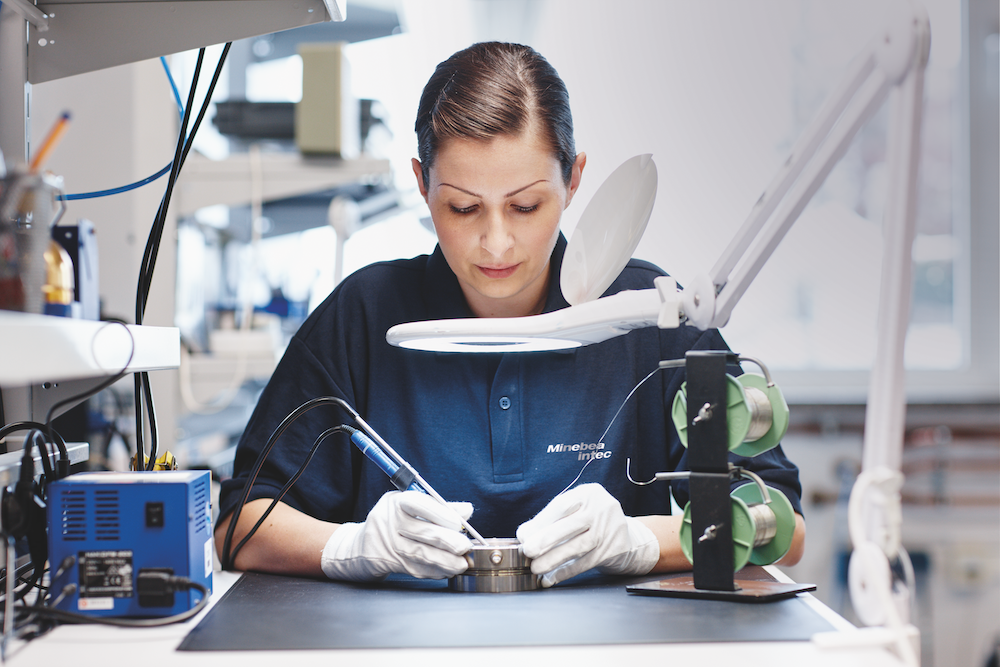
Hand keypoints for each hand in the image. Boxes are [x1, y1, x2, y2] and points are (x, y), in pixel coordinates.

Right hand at [320, 491, 472, 580]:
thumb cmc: (392, 520)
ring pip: (421, 553)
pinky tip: (447, 570)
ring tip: (461, 564)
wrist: (361, 545)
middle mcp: (390, 521)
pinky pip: (415, 568)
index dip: (441, 513)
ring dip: (444, 561)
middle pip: (423, 531)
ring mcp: (388, 543)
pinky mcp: (388, 562)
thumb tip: (467, 510)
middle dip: (448, 541)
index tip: (459, 523)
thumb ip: (439, 507)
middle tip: (465, 546)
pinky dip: (434, 571)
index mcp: (397, 502)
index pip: (419, 504)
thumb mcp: (411, 506)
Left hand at [516, 483, 658, 587]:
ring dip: (554, 559)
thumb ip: (552, 519)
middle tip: (527, 551)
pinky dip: (566, 571)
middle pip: (570, 525)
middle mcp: (602, 508)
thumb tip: (525, 534)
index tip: (523, 535)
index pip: (561, 506)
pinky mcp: (614, 550)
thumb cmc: (591, 521)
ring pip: (578, 546)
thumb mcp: (575, 511)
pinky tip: (551, 577)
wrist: (626, 536)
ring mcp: (610, 529)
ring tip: (536, 567)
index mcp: (589, 493)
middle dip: (546, 540)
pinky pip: (585, 563)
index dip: (541, 522)